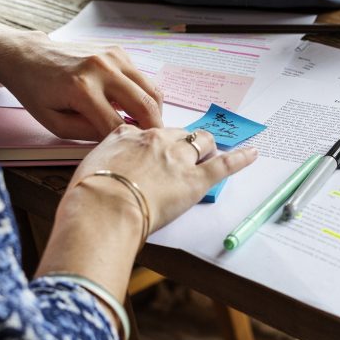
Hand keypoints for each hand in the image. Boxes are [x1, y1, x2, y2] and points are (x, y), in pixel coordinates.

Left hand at [0, 33, 163, 140]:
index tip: (134, 154)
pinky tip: (131, 104)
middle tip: (156, 144)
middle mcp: (102, 68)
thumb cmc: (37, 92)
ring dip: (155, 111)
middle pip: (145, 104)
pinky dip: (143, 94)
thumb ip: (87, 134)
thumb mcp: (54, 123)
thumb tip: (117, 139)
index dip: (128, 143)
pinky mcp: (118, 51)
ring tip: (147, 126)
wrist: (28, 56)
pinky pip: (142, 78)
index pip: (118, 125)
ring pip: (152, 89)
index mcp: (82, 89)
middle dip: (154, 128)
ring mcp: (113, 56)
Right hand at [72, 126, 257, 230]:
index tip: (150, 149)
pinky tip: (253, 153)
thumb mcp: (87, 169)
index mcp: (127, 136)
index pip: (143, 132)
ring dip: (207, 146)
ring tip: (213, 149)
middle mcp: (155, 140)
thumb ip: (100, 163)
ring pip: (201, 143)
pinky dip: (240, 158)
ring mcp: (178, 158)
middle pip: (176, 134)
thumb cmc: (88, 196)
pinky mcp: (196, 179)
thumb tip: (101, 169)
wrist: (103, 207)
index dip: (149, 142)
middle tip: (182, 154)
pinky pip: (223, 164)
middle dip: (181, 142)